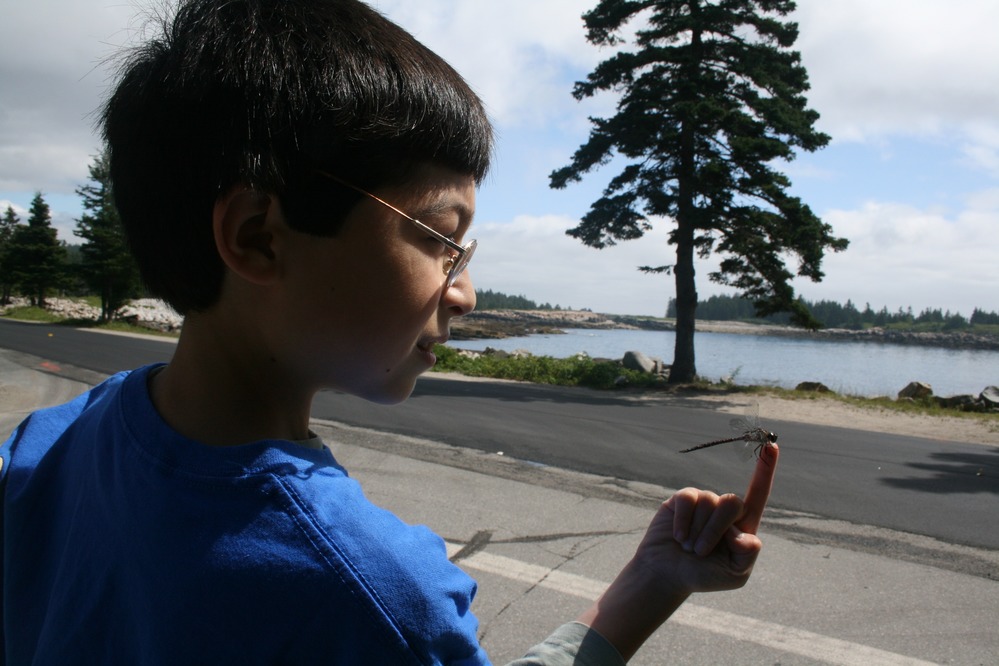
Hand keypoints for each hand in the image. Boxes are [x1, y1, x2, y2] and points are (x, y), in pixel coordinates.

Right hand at [635, 441, 778, 594]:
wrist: (667, 575)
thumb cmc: (703, 576)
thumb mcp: (735, 575)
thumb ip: (747, 555)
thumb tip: (744, 533)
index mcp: (743, 525)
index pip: (758, 494)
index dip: (766, 470)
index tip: (772, 446)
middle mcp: (725, 509)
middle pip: (732, 502)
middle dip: (716, 530)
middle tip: (701, 552)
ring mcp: (703, 502)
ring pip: (710, 503)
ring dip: (697, 532)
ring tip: (688, 547)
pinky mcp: (682, 500)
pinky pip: (688, 500)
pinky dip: (683, 521)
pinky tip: (677, 536)